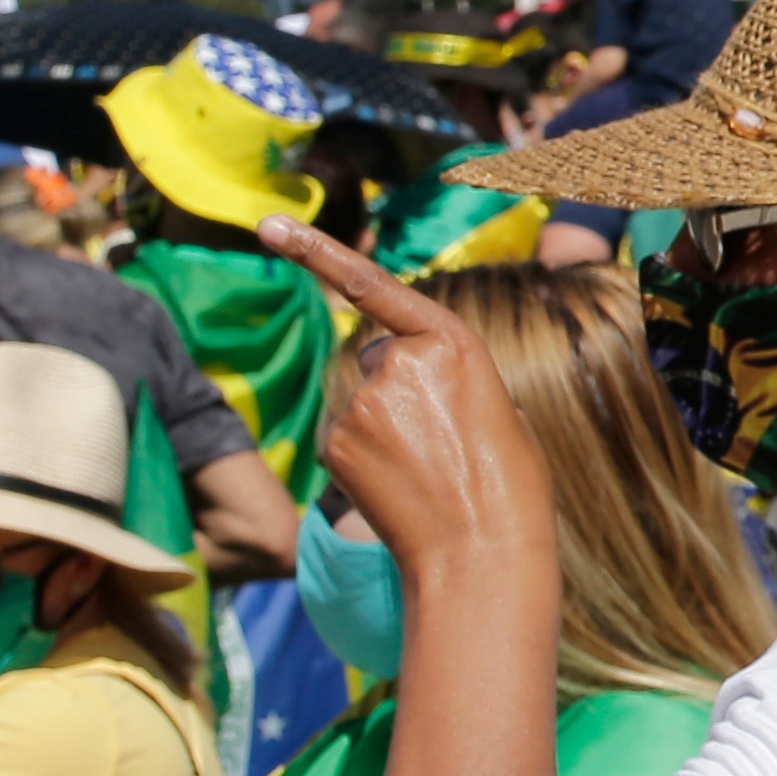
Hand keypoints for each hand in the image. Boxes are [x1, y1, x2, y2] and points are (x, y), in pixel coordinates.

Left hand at [255, 217, 551, 582]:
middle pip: (377, 358)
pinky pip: (342, 434)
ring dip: (385, 425)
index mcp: (452, 342)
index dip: (314, 251)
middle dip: (399, 388)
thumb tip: (393, 378)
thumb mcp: (496, 407)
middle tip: (443, 441)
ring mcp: (361, 403)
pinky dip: (364, 454)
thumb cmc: (508, 482)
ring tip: (428, 468)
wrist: (481, 551)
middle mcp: (398, 362)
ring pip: (360, 398)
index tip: (268, 224)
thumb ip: (444, 375)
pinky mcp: (335, 441)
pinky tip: (398, 483)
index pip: (372, 286)